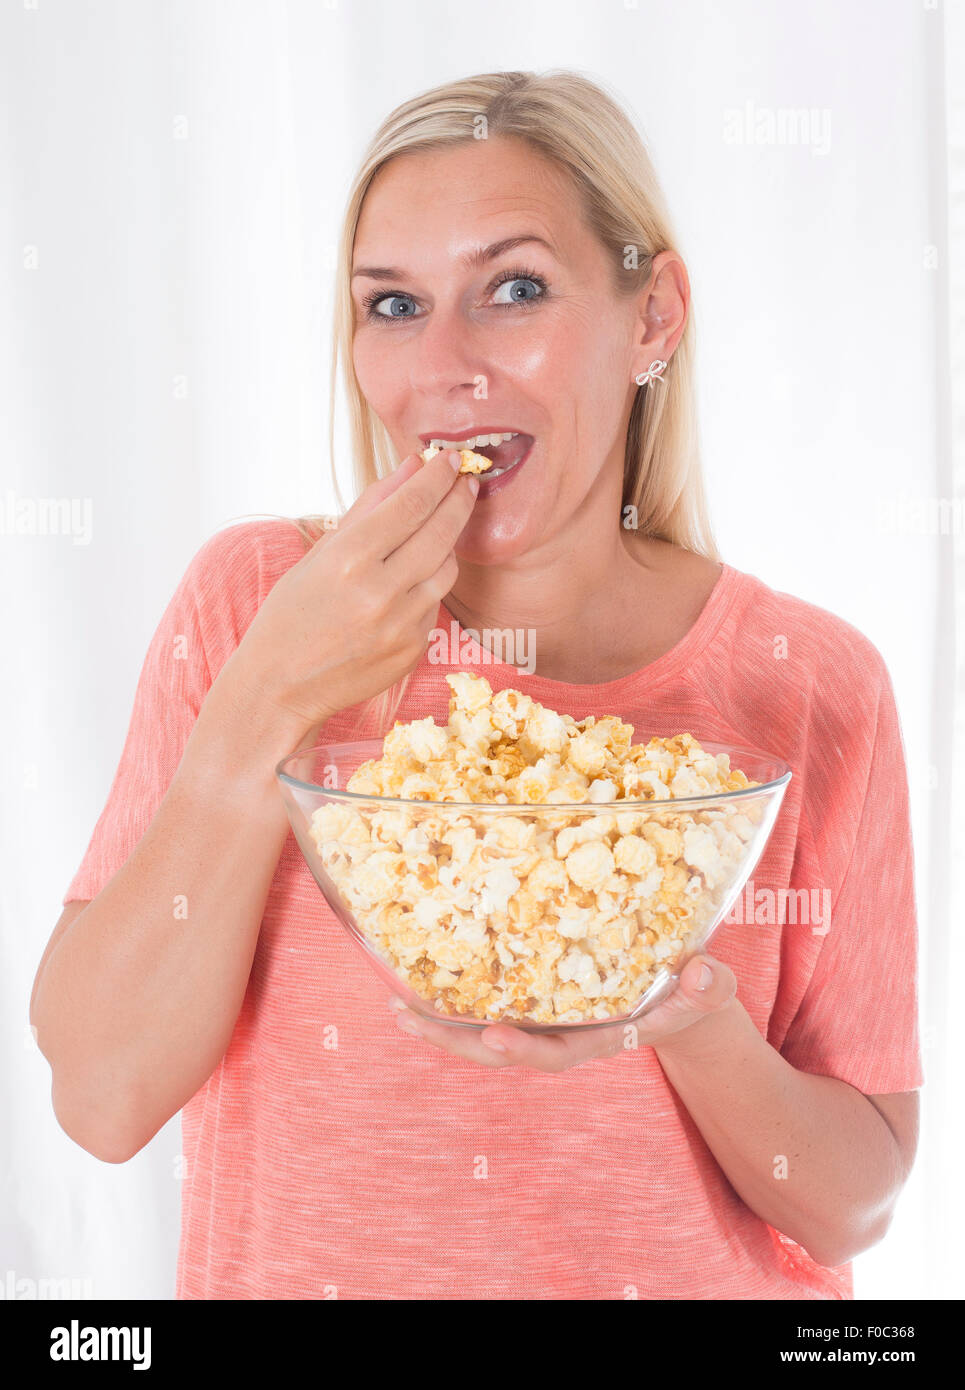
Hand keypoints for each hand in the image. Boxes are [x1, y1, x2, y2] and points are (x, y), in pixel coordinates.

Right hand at [217, 449, 477, 733]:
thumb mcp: (319, 554)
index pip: (410, 505)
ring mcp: (401, 625)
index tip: (448, 459)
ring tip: (439, 528)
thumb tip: (409, 467)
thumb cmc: (292, 613)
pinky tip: (410, 579)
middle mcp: (379, 592)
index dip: (436, 477)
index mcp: (348, 560)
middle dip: (458, 500)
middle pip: (441, 532)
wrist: (282, 686)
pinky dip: (428, 585)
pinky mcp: (413, 649)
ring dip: (448, 543)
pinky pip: (434, 604)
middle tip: (466, 481)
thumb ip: (368, 508)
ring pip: (447, 569)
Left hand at [387, 953, 737, 1070]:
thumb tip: (705, 972)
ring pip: (484, 1031)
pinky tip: (414, 980)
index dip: (527, 1049)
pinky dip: (451, 998)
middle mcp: (565, 1034)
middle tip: (410, 1021)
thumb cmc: (692, 991)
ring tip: (394, 1007)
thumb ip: (709, 987)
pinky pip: (486, 1003)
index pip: (561, 1052)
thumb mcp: (707, 989)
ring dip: (439, 1024)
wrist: (680, 993)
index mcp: (602, 1036)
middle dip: (457, 1042)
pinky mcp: (535, 998)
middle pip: (504, 1050)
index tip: (495, 1037)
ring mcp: (547, 1019)